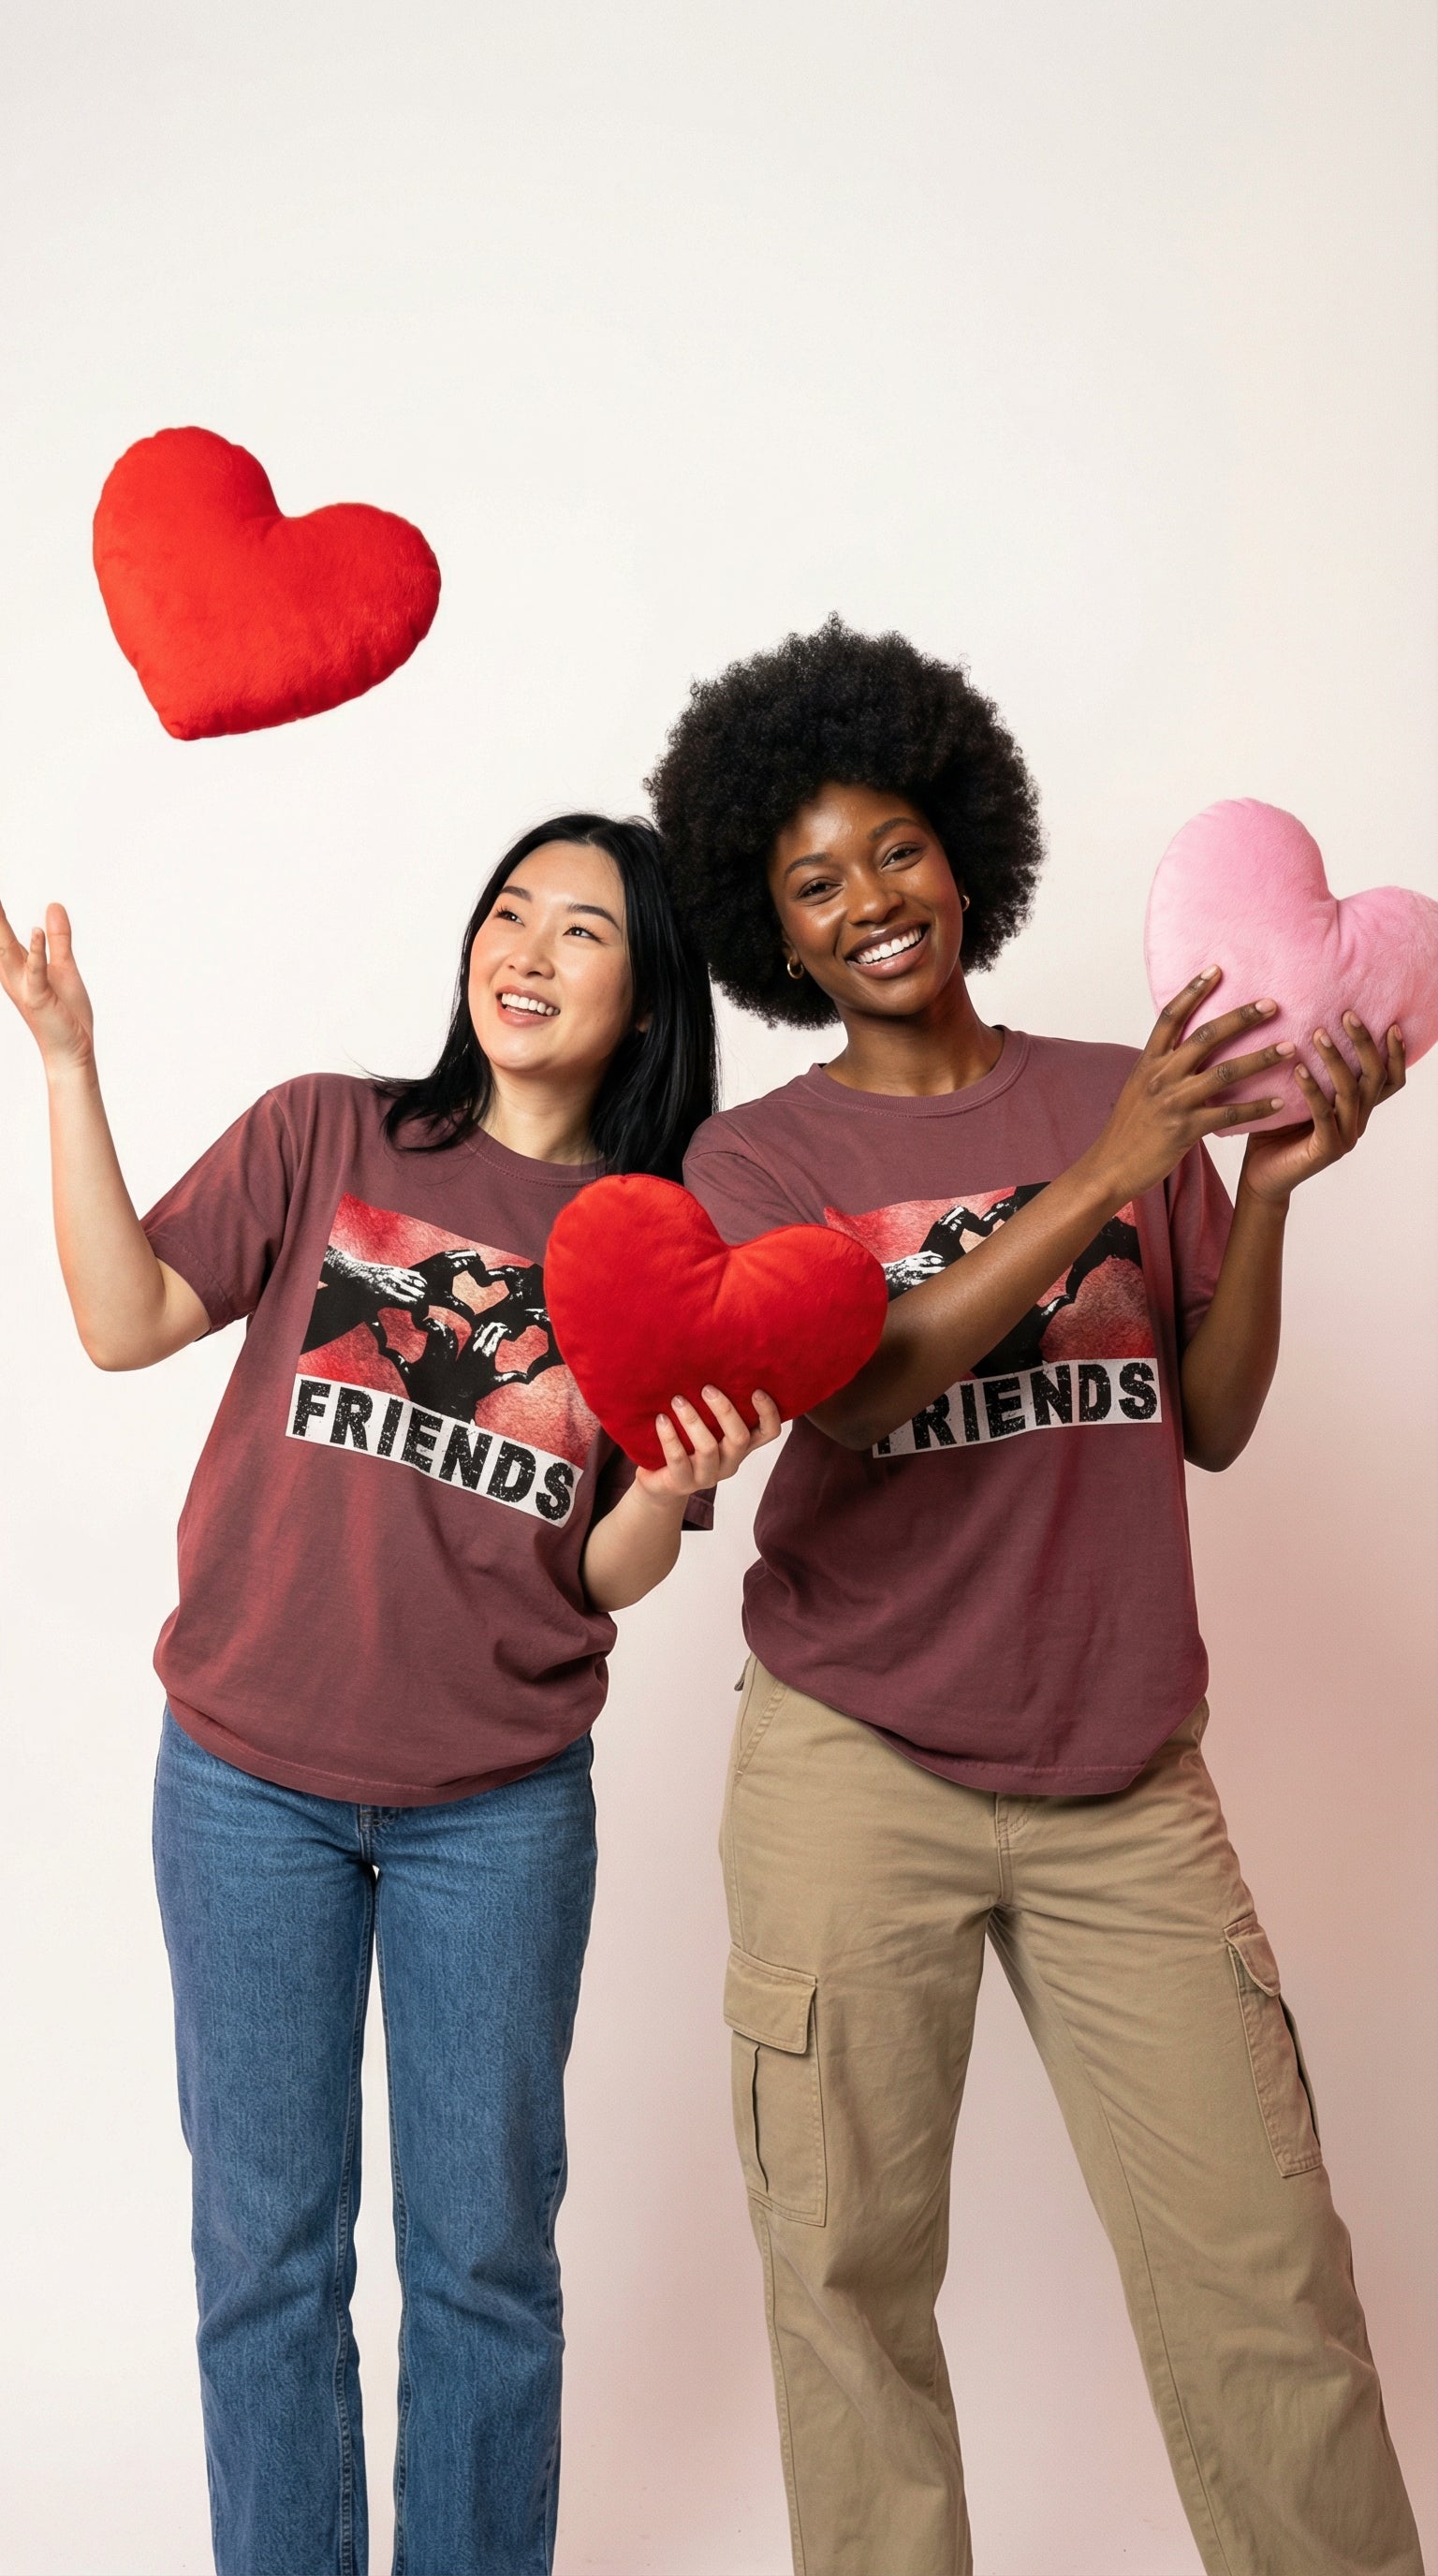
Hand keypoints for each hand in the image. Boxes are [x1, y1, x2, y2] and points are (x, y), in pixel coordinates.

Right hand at [0, 899, 94, 1073]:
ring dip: (1, 927)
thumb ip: (59, 937)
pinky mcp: (39, 998)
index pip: (1, 932)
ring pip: (9, 950)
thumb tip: (53, 905)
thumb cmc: (65, 1012)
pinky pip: (36, 971)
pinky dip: (36, 952)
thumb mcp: (64, 967)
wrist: (72, 1049)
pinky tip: (36, 931)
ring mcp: (24, 986)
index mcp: (18, 965)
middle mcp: (14, 974)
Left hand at [637, 1386, 783, 1501]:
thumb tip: (713, 1364)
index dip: (768, 1413)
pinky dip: (669, 1437)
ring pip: (708, 1448)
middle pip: (739, 1438)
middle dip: (724, 1410)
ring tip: (677, 1400)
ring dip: (693, 1419)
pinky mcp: (683, 1483)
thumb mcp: (705, 1426)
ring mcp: (707, 1476)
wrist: (660, 1484)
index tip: (756, 1390)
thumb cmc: (685, 1445)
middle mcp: (730, 1462)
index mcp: (741, 1446)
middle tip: (706, 1388)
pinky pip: (678, 1460)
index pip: (768, 1433)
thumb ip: (714, 1408)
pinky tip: (661, 1419)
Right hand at [1088, 969, 1294, 1204]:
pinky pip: (1229, 1114)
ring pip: (1225, 1073)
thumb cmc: (1128, 1130)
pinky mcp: (1185, 1130)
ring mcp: (1173, 1102)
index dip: (1193, 991)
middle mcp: (1160, 1076)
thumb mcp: (1138, 1089)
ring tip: (1289, 1048)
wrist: (1109, 1167)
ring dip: (1261, 1058)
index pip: (1171, 1017)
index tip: (1217, 970)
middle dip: (1241, 1018)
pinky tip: (1281, 1103)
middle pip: (1206, 1036)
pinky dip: (1257, 1108)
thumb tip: (1185, 1049)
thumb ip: (1162, 1068)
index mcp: (1147, 1062)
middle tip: (1271, 1005)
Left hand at [1240, 1013, 1405, 1205]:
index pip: (1389, 1079)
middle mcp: (1357, 1121)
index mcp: (1357, 1108)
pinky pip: (1323, 1114)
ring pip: (1350, 1092)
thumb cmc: (1276, 1131)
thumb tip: (1300, 1024)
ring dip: (1335, 1059)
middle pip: (1375, 1077)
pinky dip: (1312, 1089)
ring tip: (1318, 1034)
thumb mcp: (1295, 1095)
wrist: (1262, 1177)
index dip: (1397, 1054)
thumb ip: (1308, 1069)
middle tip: (1347, 1015)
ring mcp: (1345, 1137)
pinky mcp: (1326, 1150)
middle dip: (1364, 1043)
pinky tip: (1298, 1069)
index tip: (1389, 1024)